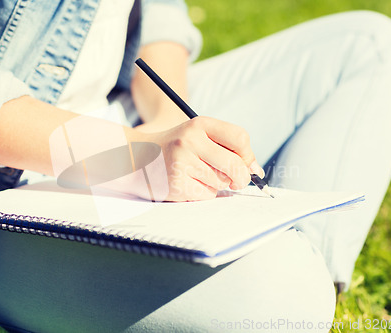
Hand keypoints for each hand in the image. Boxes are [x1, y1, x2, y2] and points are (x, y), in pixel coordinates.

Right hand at [147, 116, 262, 200]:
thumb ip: (225, 147)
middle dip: (241, 178)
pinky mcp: (176, 184)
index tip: (245, 163)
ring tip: (196, 175)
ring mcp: (181, 163)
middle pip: (236, 166)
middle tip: (236, 181)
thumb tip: (256, 170)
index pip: (240, 138)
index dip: (248, 155)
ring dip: (216, 184)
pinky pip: (207, 194)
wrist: (134, 158)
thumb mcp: (197, 136)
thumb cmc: (175, 148)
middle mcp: (189, 141)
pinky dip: (203, 193)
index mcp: (198, 124)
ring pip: (221, 182)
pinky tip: (188, 184)